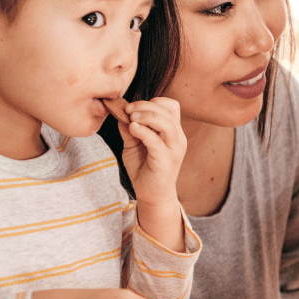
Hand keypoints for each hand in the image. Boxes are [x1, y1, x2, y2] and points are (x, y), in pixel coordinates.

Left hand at [118, 97, 185, 250]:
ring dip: (147, 116)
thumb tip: (120, 113)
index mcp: (173, 132)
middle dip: (146, 106)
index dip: (153, 102)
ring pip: (166, 123)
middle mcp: (178, 138)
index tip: (133, 108)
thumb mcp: (133, 145)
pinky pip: (156, 141)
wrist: (152, 195)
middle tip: (128, 109)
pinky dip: (143, 131)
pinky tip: (132, 128)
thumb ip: (130, 130)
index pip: (171, 106)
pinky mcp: (166, 161)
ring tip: (131, 118)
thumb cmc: (145, 169)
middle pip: (168, 110)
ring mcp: (174, 149)